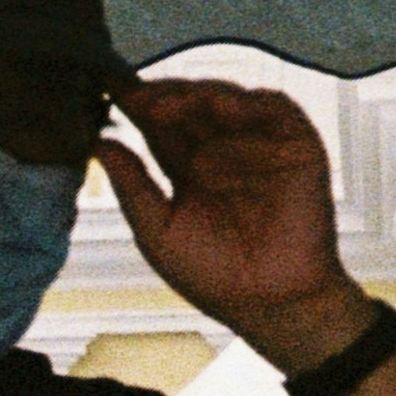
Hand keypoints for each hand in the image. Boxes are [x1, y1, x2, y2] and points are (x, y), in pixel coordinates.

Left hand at [104, 84, 370, 368]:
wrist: (269, 302)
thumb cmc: (212, 276)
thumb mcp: (157, 231)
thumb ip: (132, 186)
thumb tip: (98, 144)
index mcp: (188, 169)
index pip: (161, 128)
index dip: (136, 109)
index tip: (106, 92)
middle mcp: (224, 150)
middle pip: (192, 107)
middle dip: (163, 97)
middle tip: (133, 94)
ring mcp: (261, 145)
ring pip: (230, 101)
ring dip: (199, 96)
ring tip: (166, 104)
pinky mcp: (297, 145)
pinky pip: (276, 111)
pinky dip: (249, 104)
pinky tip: (221, 106)